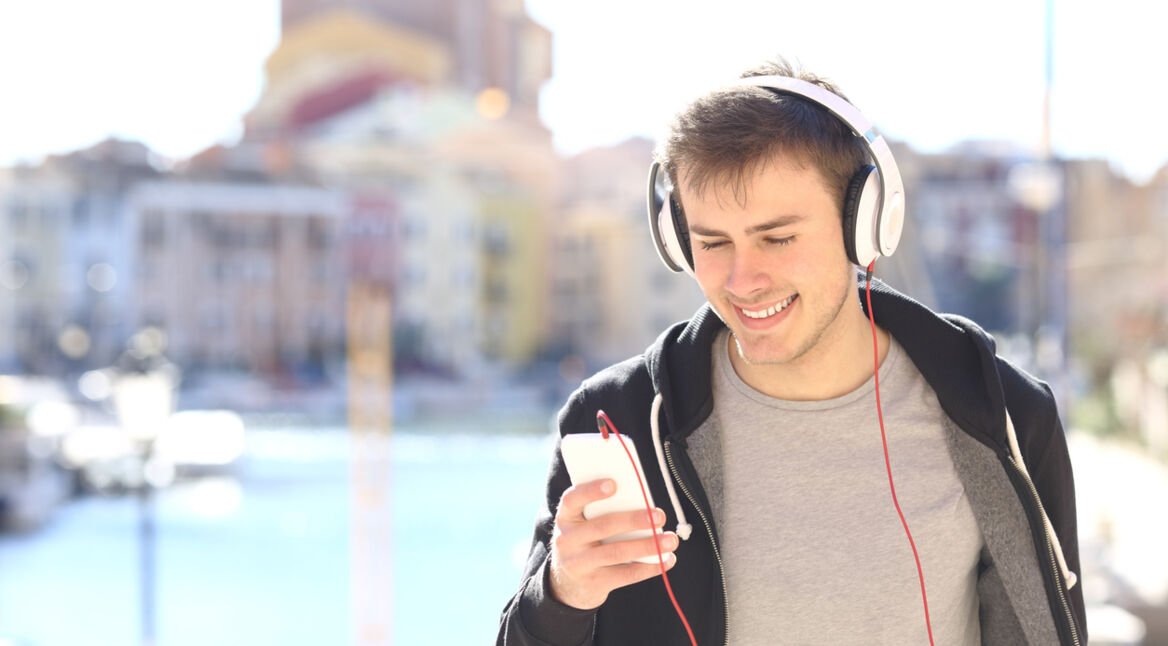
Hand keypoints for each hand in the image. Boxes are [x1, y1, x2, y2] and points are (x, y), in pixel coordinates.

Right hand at [548, 478, 679, 609]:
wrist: (567, 583)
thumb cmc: (585, 541)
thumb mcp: (583, 524)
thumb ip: (602, 511)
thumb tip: (642, 501)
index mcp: (566, 517)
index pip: (572, 500)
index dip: (591, 491)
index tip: (614, 484)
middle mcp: (567, 540)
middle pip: (603, 527)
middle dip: (634, 520)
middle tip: (659, 516)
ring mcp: (578, 564)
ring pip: (617, 553)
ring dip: (647, 546)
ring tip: (670, 540)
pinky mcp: (593, 583)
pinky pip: (625, 575)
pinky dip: (649, 567)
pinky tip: (666, 560)